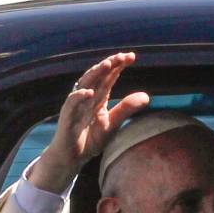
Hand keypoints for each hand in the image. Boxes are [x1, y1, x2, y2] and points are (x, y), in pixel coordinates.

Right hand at [29, 52, 150, 193]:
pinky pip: (72, 103)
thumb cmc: (91, 138)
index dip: (118, 66)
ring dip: (95, 74)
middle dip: (109, 65)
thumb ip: (126, 109)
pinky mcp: (67, 116)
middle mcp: (86, 97)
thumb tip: (146, 96)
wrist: (73, 156)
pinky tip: (89, 92)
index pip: (108, 77)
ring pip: (84, 84)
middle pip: (98, 76)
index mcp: (98, 97)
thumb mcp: (113, 123)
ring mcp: (76, 105)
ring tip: (107, 64)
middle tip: (122, 56)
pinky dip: (79, 97)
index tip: (131, 56)